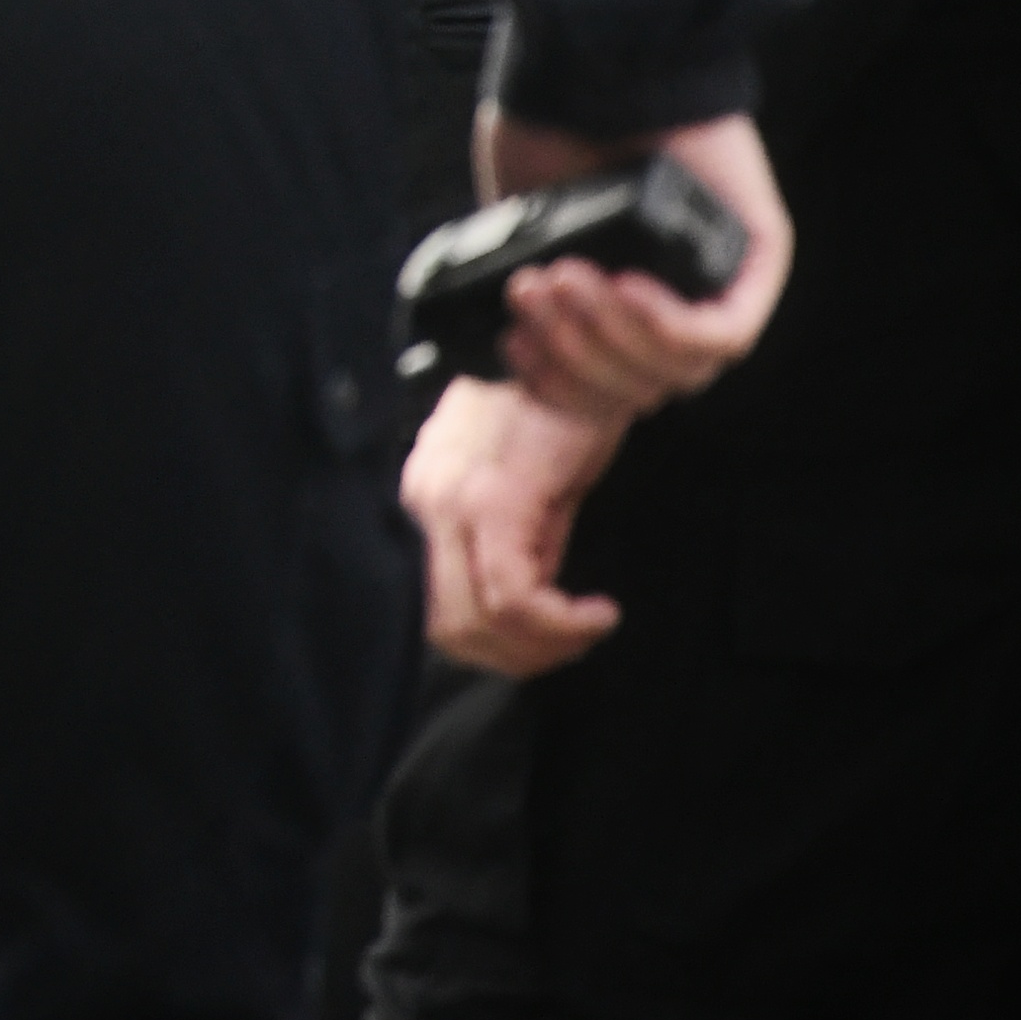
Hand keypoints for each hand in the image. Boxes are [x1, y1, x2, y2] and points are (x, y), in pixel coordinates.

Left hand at [404, 375, 631, 673]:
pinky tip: (597, 612)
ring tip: (587, 626)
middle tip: (573, 644)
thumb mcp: (527, 495)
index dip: (495, 650)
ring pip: (476, 619)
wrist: (578, 361)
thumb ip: (514, 552)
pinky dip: (559, 622)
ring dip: (542, 644)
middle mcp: (423, 503)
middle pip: (448, 629)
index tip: (548, 647)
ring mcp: (453, 500)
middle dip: (518, 657)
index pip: (433, 611)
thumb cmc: (556, 422)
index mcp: (423, 503)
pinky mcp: (496, 496)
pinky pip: (512, 592)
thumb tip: (528, 620)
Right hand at [470, 109, 791, 422]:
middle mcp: (678, 296)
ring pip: (681, 370)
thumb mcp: (522, 221)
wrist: (591, 54)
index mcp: (622, 296)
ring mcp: (723, 280)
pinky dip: (667, 325)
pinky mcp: (757, 257)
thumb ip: (531, 286)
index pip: (607, 386)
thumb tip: (515, 355)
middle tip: (535, 296)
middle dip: (574, 353)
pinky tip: (625, 285)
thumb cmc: (552, 120)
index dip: (557, 385)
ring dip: (611, 336)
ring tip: (570, 280)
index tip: (513, 350)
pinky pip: (723, 332)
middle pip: (641, 386)